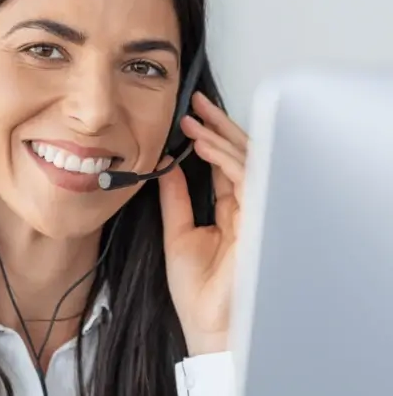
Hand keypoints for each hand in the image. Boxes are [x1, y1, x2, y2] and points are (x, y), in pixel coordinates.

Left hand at [158, 92, 247, 356]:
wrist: (208, 323)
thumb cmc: (197, 290)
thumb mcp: (177, 232)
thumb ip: (175, 197)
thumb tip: (165, 165)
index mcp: (228, 210)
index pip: (223, 164)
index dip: (209, 138)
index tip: (189, 116)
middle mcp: (245, 206)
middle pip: (240, 156)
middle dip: (220, 126)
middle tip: (198, 102)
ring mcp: (255, 211)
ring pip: (247, 161)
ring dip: (220, 136)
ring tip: (196, 119)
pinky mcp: (258, 217)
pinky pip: (246, 177)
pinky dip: (225, 157)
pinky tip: (204, 144)